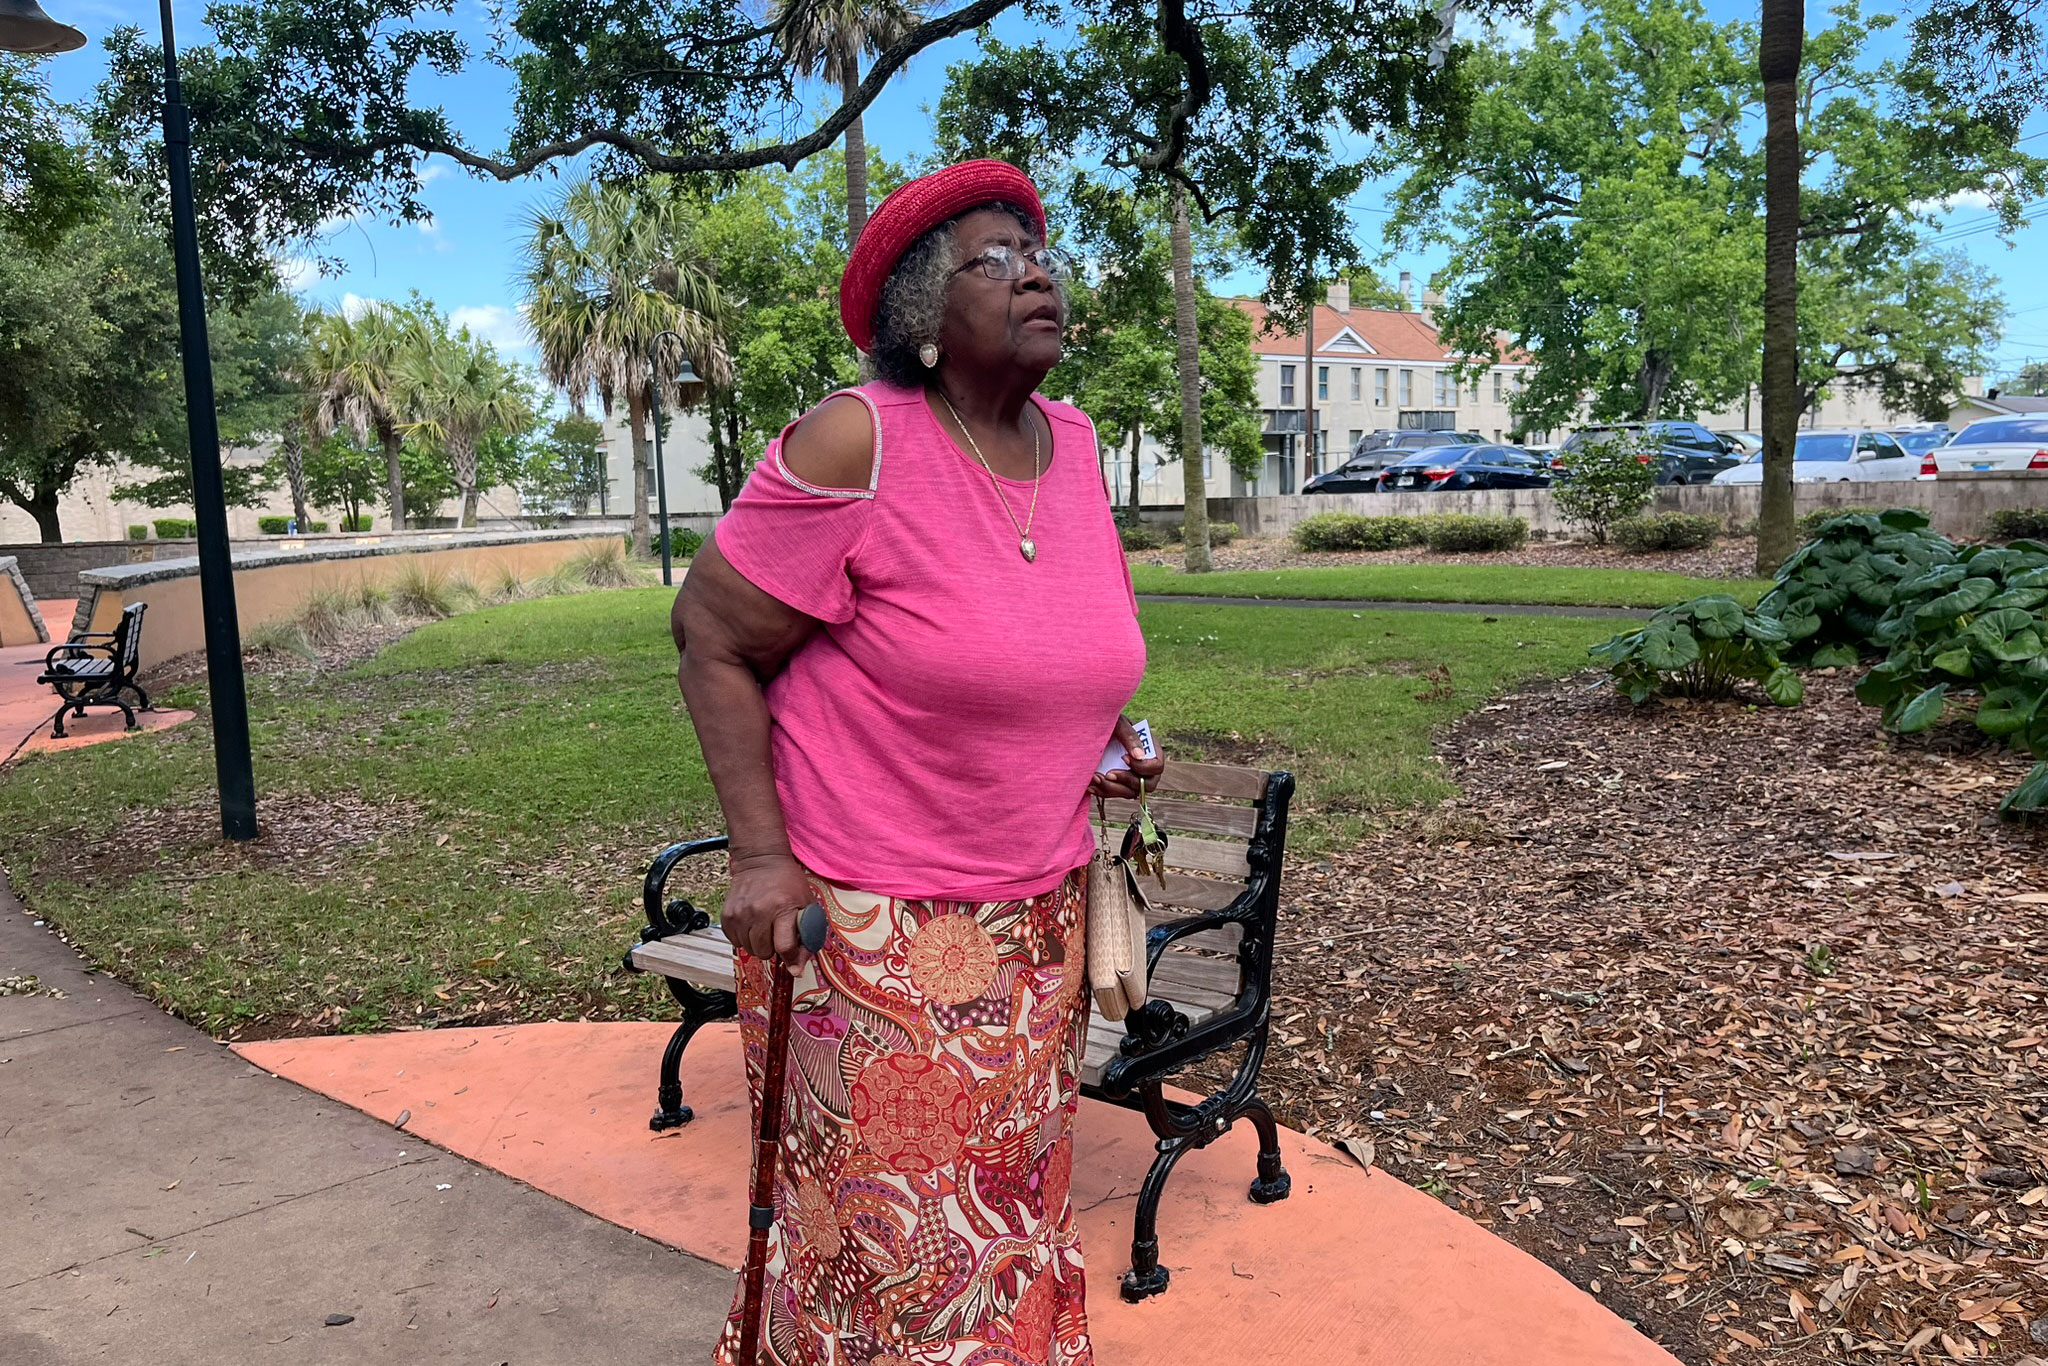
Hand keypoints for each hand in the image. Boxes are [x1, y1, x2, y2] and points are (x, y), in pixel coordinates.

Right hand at [721, 850, 816, 971]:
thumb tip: (798, 967)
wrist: (761, 861)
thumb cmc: (788, 883)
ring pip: (749, 949)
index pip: (784, 946)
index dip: (791, 960)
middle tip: (777, 934)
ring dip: (759, 944)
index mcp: (782, 908)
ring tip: (765, 927)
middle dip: (773, 948)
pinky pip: (735, 942)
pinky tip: (753, 924)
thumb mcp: (806, 904)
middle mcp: (759, 911)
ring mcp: (741, 913)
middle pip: (764, 952)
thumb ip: (808, 934)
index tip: (794, 965)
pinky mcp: (727, 915)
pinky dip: (745, 938)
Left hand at [1088, 715, 1165, 801]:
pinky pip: (1114, 794)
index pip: (1157, 766)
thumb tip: (1140, 756)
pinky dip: (1102, 791)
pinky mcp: (1116, 783)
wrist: (1088, 727)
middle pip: (1148, 785)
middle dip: (1127, 781)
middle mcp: (1144, 765)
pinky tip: (1090, 783)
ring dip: (1112, 788)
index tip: (1123, 757)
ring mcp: (1131, 776)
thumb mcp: (1119, 723)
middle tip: (1108, 774)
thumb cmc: (1108, 720)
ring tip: (1094, 778)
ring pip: (1130, 793)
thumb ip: (1130, 736)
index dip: (1143, 767)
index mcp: (1150, 749)